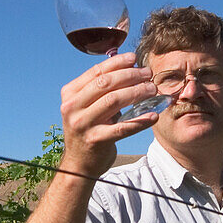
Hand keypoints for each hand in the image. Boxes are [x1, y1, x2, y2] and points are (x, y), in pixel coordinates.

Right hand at [59, 52, 159, 174]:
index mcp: (69, 94)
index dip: (117, 63)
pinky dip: (140, 121)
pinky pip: (123, 128)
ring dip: (137, 92)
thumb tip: (127, 65)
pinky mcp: (96, 140)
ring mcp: (83, 124)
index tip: (134, 59)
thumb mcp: (85, 106)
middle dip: (130, 75)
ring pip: (114, 101)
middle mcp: (72, 107)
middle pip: (106, 84)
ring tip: (152, 89)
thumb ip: (99, 88)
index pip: (96, 72)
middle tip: (148, 74)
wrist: (79, 163)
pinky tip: (153, 116)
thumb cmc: (88, 129)